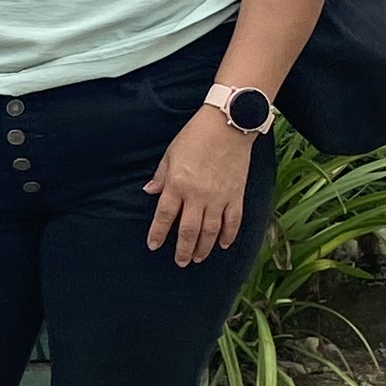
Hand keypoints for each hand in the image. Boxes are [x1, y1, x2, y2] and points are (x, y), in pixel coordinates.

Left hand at [145, 108, 256, 261]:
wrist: (228, 124)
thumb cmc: (196, 136)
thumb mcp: (171, 153)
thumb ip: (161, 176)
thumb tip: (150, 192)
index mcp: (177, 184)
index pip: (164, 216)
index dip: (157, 233)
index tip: (153, 246)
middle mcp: (197, 195)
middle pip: (188, 231)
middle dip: (183, 249)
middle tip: (180, 262)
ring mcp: (219, 197)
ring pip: (211, 231)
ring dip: (204, 247)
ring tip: (198, 258)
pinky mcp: (236, 195)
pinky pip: (233, 221)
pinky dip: (229, 235)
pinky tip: (224, 245)